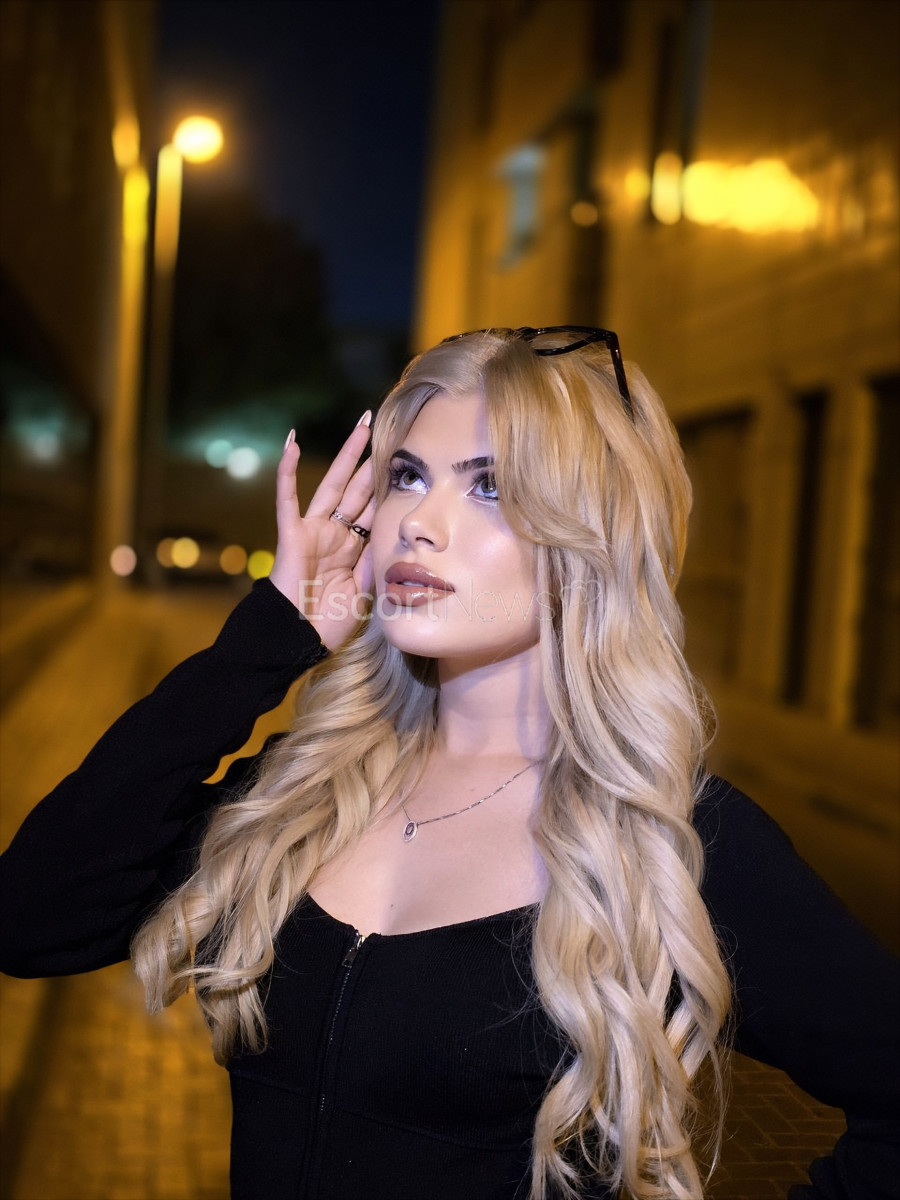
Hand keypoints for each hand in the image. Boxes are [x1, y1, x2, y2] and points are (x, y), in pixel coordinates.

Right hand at [269, 416, 374, 650]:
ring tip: (362, 425)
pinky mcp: (292, 534)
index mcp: (353, 549)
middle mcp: (335, 534)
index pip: (376, 511)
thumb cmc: (326, 623)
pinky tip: (292, 442)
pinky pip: (288, 497)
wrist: (296, 641)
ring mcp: (313, 531)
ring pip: (334, 485)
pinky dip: (288, 470)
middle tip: (390, 430)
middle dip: (374, 461)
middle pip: (360, 490)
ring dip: (347, 455)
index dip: (390, 489)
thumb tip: (395, 537)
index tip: (410, 465)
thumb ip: (376, 563)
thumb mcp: (364, 590)